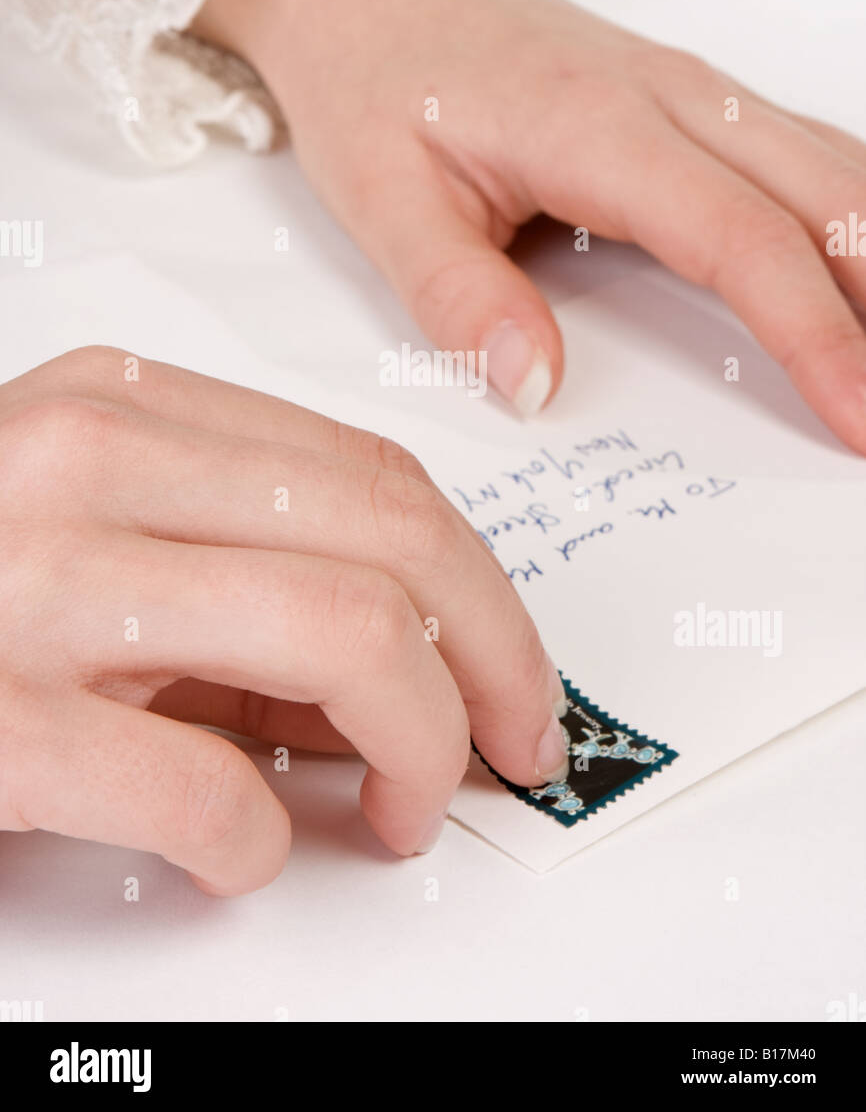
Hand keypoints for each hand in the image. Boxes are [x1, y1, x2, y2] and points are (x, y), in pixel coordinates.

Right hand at [0, 347, 566, 893]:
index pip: (376, 474)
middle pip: (393, 536)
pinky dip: (258, 842)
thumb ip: (235, 578)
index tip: (512, 671)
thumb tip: (404, 666)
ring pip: (346, 631)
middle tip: (510, 745)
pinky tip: (236, 853)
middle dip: (492, 659)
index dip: (482, 585)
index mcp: (117, 410)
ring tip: (400, 807)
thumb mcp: (90, 540)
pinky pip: (206, 791)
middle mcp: (83, 467)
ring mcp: (33, 586)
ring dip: (417, 744)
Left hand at [194, 0, 865, 451]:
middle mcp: (669, 98)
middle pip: (825, 203)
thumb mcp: (382, 202)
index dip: (813, 335)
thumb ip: (459, 299)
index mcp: (598, 127)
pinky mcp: (692, 99)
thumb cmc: (374, 81)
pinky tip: (864, 266)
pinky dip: (856, 217)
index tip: (856, 416)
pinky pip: (808, 153)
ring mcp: (691, 90)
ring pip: (836, 172)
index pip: (741, 242)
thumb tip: (536, 387)